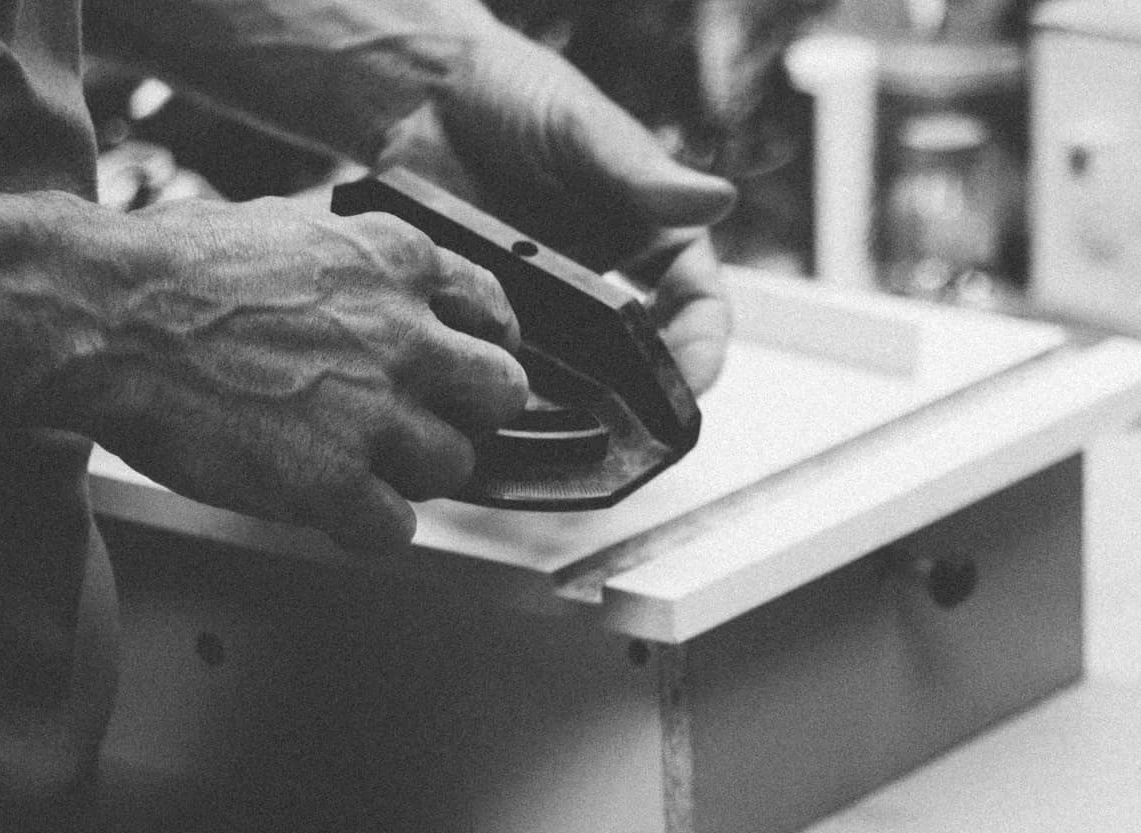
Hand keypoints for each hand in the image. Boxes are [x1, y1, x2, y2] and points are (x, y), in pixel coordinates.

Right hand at [0, 191, 529, 553]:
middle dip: (469, 414)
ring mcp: (373, 409)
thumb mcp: (287, 226)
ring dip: (409, 474)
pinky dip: (365, 527)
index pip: (493, 309)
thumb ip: (355, 264)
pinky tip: (324, 504)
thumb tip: (384, 287)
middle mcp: (403, 333)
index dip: (482, 344)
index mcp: (396, 260)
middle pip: (502, 393)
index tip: (464, 366)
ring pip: (453, 466)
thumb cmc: (168, 269)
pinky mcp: (331, 478)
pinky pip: (394, 528)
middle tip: (421, 425)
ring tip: (348, 461)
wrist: (102, 314)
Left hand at [383, 21, 734, 392]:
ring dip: (569, 405)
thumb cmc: (516, 95)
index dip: (702, 352)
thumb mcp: (584, 132)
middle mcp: (608, 284)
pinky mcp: (490, 317)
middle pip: (643, 362)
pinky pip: (505, 363)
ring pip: (575, 377)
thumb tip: (719, 198)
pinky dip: (503, 385)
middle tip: (624, 428)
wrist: (421, 95)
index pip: (699, 309)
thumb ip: (644, 176)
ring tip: (556, 423)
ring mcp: (548, 308)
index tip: (687, 383)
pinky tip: (491, 394)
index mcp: (653, 241)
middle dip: (639, 400)